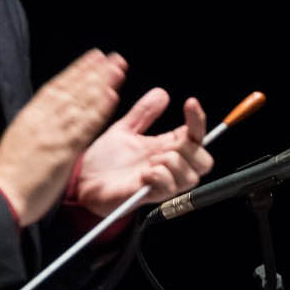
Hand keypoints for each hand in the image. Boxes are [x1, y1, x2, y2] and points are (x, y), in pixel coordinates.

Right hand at [0, 50, 124, 225]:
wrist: (1, 195)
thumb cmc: (9, 176)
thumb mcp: (19, 141)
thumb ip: (36, 127)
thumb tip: (46, 117)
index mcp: (30, 117)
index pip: (56, 87)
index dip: (76, 71)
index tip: (92, 59)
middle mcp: (42, 120)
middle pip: (72, 90)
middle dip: (94, 72)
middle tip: (113, 58)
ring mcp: (54, 133)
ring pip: (81, 102)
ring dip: (101, 84)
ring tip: (118, 70)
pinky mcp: (63, 150)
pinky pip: (85, 126)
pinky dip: (99, 110)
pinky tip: (112, 97)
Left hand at [75, 91, 213, 214]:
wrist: (84, 180)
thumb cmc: (105, 160)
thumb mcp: (125, 130)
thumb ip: (144, 113)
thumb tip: (162, 93)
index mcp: (167, 149)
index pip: (197, 136)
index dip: (198, 119)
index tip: (190, 102)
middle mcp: (170, 168)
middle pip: (205, 162)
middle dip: (190, 150)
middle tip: (165, 147)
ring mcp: (162, 183)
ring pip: (191, 176)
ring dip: (172, 163)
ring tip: (150, 161)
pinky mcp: (151, 196)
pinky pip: (170, 187)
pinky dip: (159, 175)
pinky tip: (144, 173)